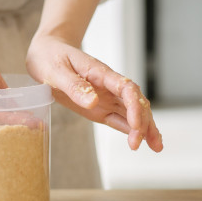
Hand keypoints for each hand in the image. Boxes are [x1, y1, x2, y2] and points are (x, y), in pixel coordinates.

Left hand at [26, 34, 162, 151]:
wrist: (46, 53)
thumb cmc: (51, 57)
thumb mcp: (56, 71)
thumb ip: (74, 86)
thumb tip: (93, 102)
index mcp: (100, 73)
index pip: (126, 88)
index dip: (134, 106)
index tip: (135, 124)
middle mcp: (108, 85)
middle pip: (135, 102)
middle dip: (143, 122)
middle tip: (140, 143)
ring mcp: (106, 97)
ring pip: (131, 112)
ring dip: (144, 128)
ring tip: (155, 147)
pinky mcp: (99, 107)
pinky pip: (118, 118)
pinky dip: (130, 130)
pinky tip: (140, 141)